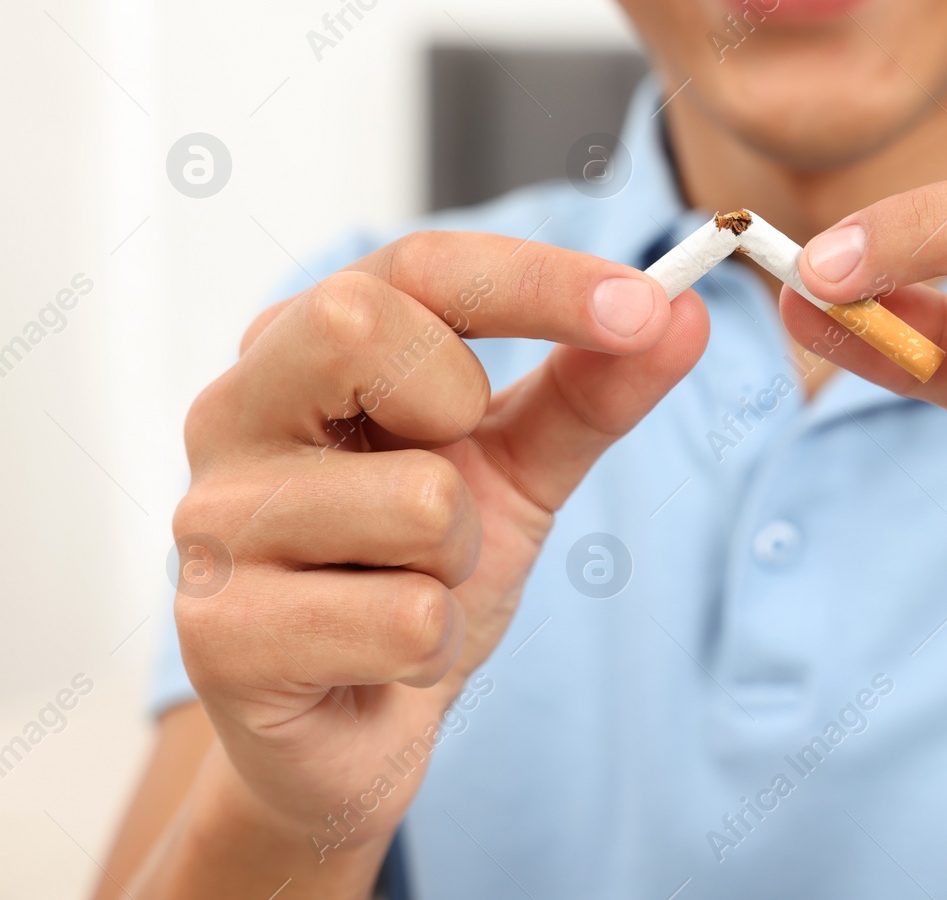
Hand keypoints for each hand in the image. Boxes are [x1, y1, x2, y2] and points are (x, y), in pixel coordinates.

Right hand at [173, 231, 706, 866]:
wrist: (355, 729)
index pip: (416, 267)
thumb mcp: (520, 467)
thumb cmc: (419, 572)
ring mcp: (212, 521)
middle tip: (455, 477)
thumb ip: (593, 391)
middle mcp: (234, 412)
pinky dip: (434, 647)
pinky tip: (379, 659)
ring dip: (462, 563)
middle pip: (358, 324)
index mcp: (301, 347)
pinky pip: (405, 622)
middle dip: (460, 411)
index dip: (538, 280)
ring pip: (420, 501)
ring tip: (411, 587)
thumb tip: (684, 313)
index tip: (647, 306)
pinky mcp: (218, 635)